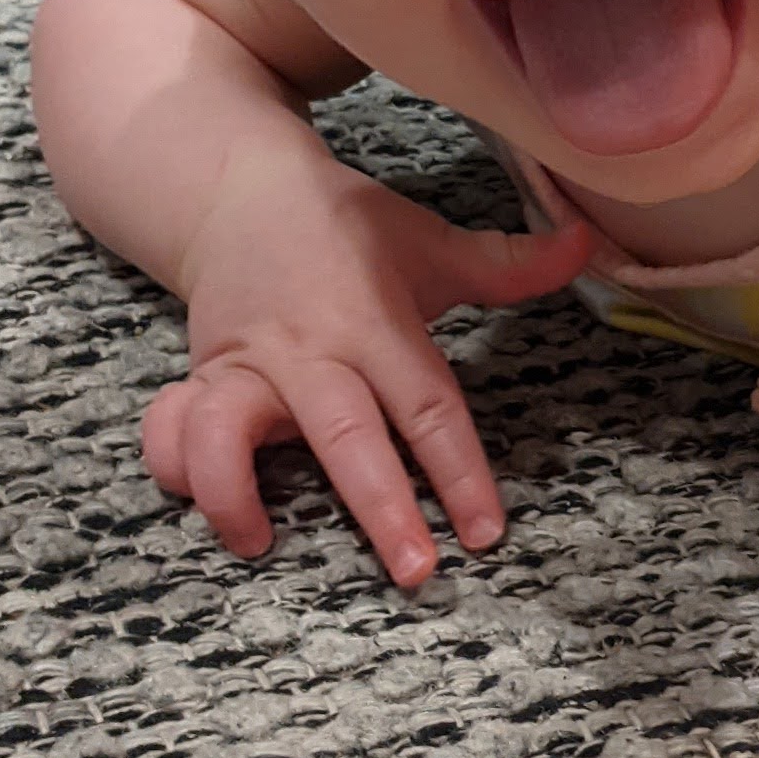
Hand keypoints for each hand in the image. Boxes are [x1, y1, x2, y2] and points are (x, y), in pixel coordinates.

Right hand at [143, 142, 593, 586]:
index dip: (458, 469)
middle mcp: (311, 350)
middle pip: (345, 435)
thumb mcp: (428, 241)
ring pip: (227, 430)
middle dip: (379, 508)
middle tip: (414, 572)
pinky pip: (172, 425)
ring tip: (258, 543)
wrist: (238, 186)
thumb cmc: (345, 227)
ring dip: (235, 490)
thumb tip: (586, 243)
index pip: (427, 404)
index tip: (486, 529)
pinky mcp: (201, 376)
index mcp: (375, 321)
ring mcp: (246, 365)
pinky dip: (175, 462)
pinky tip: (201, 499)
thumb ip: (507, 263)